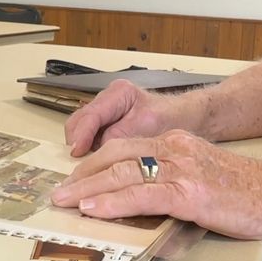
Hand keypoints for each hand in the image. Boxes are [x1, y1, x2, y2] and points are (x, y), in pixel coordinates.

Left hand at [50, 129, 261, 239]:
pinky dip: (113, 203)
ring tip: (66, 201)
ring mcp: (181, 170)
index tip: (76, 179)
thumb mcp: (204, 175)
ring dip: (88, 189)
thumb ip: (174, 180)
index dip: (95, 163)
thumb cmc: (247, 192)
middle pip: (116, 157)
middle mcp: (175, 149)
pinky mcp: (188, 193)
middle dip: (83, 175)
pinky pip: (141, 195)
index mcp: (177, 143)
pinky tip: (94, 209)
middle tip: (60, 192)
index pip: (125, 148)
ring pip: (122, 174)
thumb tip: (145, 201)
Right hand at [64, 79, 181, 156]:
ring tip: (87, 167)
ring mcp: (104, 114)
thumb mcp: (150, 126)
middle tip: (78, 165)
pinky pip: (88, 139)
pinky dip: (89, 152)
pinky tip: (96, 165)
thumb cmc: (172, 119)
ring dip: (82, 149)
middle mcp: (107, 100)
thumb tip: (99, 149)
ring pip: (79, 131)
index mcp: (119, 93)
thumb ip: (123, 135)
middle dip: (76, 143)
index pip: (91, 114)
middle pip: (78, 121)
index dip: (82, 134)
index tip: (77, 152)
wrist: (184, 119)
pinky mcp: (105, 127)